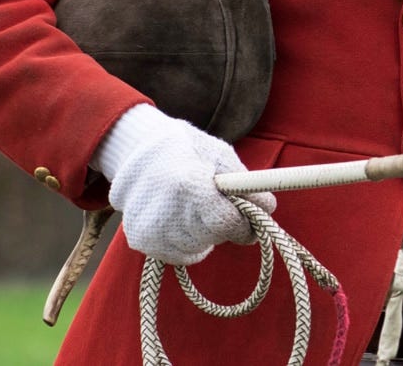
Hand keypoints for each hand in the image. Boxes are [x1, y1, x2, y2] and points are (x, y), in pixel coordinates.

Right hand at [94, 104, 275, 265]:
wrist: (134, 151)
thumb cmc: (186, 149)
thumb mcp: (219, 155)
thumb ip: (244, 183)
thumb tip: (268, 208)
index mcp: (189, 186)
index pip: (230, 223)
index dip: (247, 221)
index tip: (254, 215)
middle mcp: (167, 213)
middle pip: (217, 236)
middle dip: (228, 224)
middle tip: (222, 205)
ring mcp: (153, 232)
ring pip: (202, 246)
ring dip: (208, 232)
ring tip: (195, 205)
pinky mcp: (143, 243)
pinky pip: (182, 253)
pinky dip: (189, 240)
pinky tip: (180, 217)